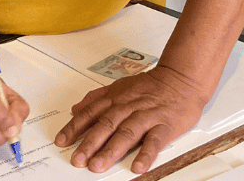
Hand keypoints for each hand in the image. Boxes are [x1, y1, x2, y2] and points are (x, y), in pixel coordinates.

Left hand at [54, 65, 206, 173]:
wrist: (181, 78)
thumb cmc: (151, 85)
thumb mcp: (120, 86)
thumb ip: (97, 98)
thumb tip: (77, 108)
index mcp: (116, 99)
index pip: (91, 113)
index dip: (75, 127)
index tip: (62, 141)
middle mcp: (129, 107)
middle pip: (106, 125)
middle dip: (90, 143)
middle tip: (78, 159)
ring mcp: (147, 116)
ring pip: (126, 133)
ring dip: (111, 150)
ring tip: (99, 165)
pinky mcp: (165, 125)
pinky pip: (155, 140)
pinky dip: (146, 153)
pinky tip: (138, 166)